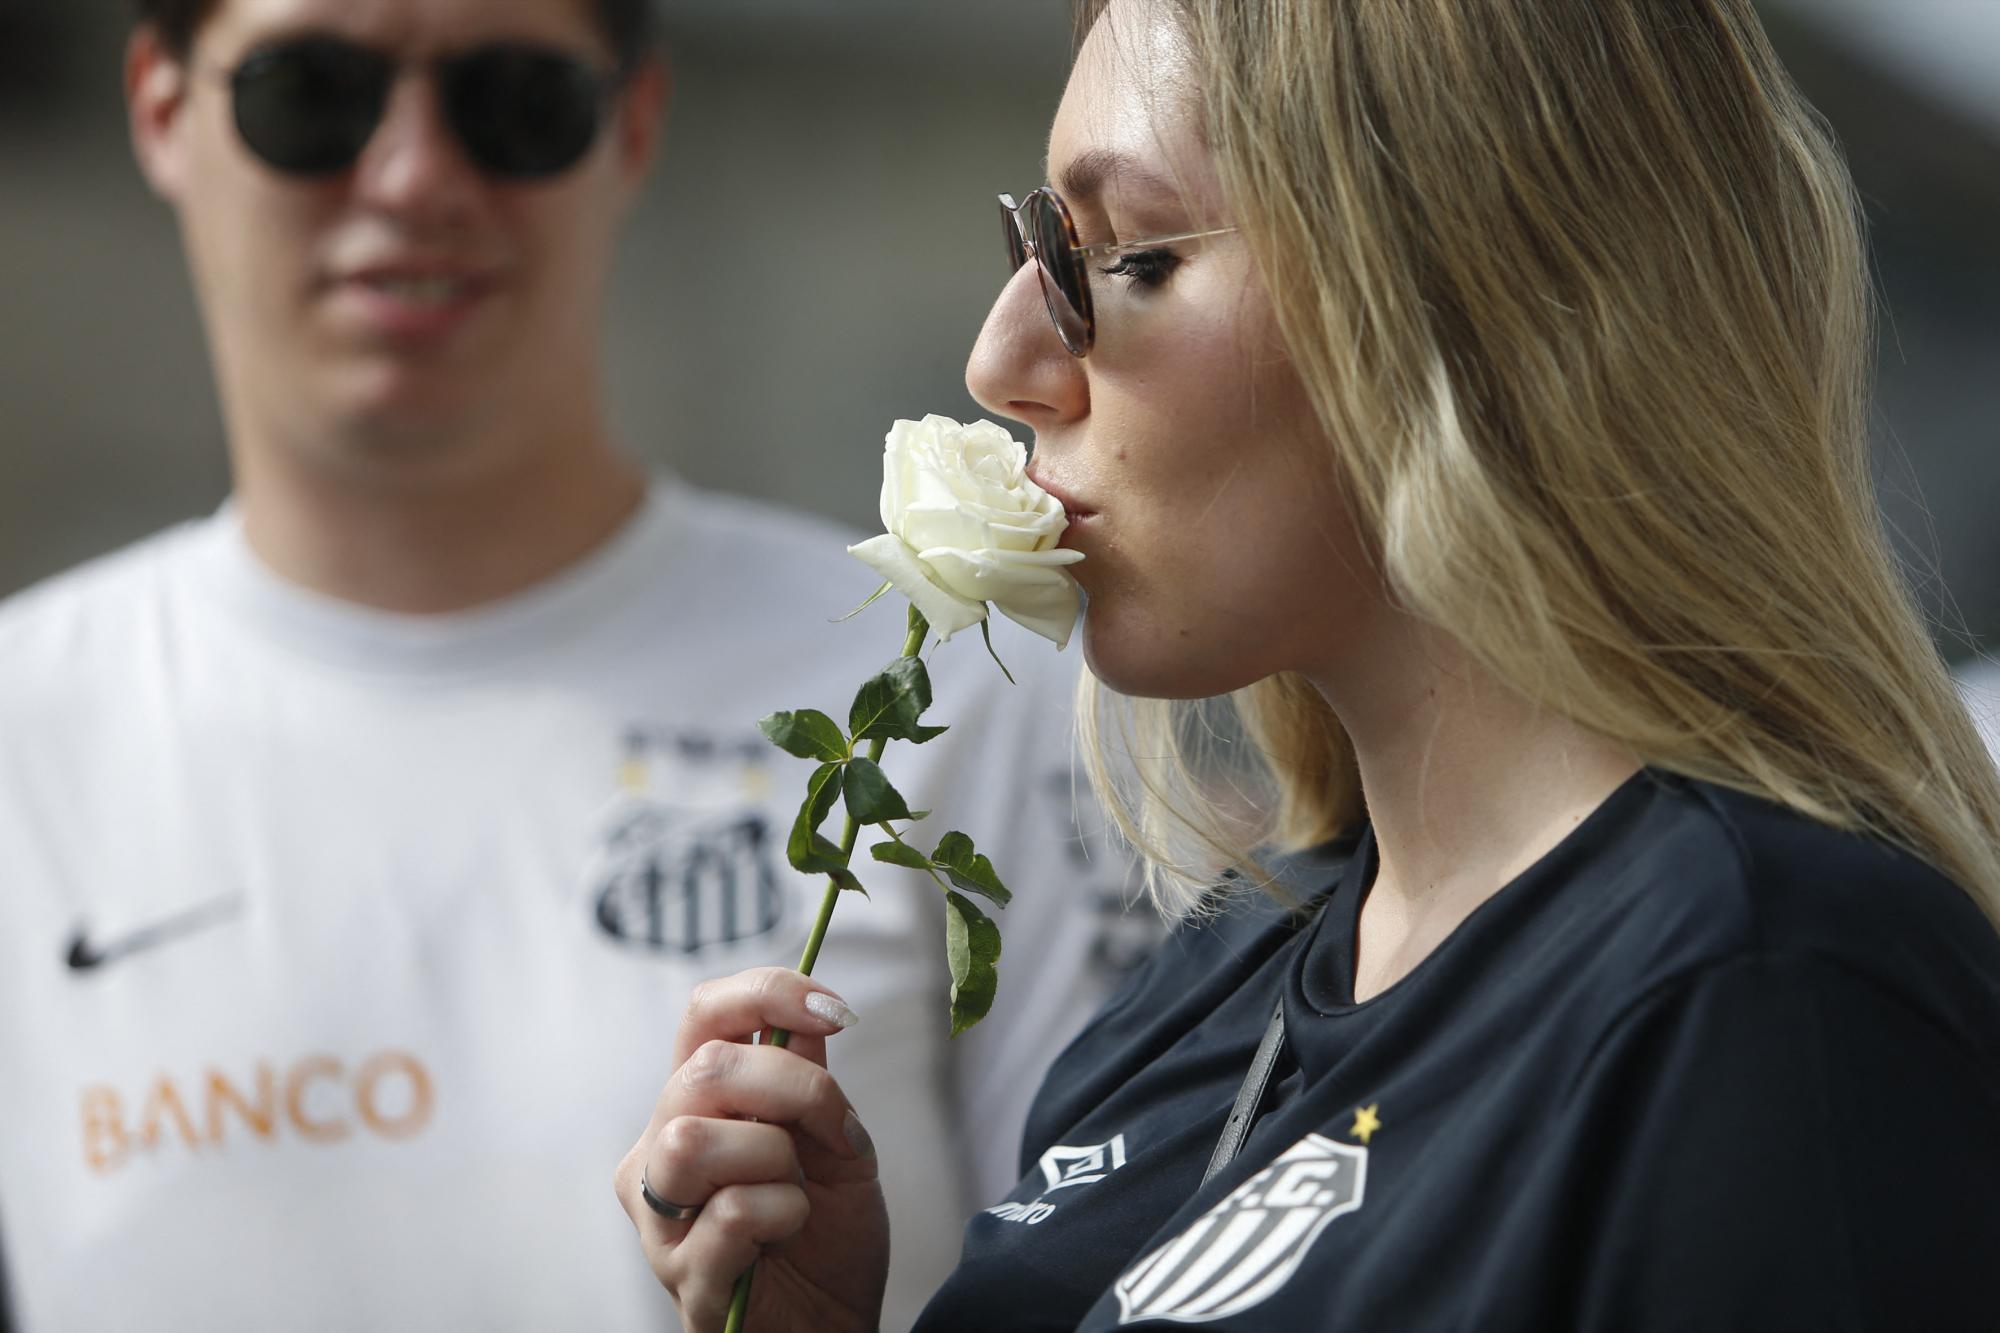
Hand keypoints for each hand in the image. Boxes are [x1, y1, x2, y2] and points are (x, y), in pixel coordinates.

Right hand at [615, 968, 888, 1332]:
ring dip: (773, 1157)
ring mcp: (660, 1218)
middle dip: (790, 1086)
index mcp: (695, 1105)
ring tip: (796, 1191)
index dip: (766, 994)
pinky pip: (729, 1213)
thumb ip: (812, 1080)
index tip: (835, 1010)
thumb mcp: (835, 1142)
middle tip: (833, 1126)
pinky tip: (789, 1233)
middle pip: (700, 1071)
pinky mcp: (681, 1275)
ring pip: (692, 1141)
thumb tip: (810, 1012)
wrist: (834, 1323)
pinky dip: (783, 1212)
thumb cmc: (824, 1235)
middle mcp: (659, 1151)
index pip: (701, 1015)